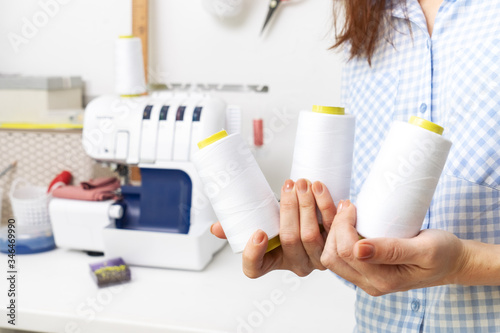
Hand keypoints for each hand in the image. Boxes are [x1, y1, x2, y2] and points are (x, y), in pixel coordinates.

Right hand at [211, 179, 336, 277]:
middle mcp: (296, 264)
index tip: (257, 232)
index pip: (254, 268)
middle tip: (289, 186)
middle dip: (290, 210)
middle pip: (290, 240)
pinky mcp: (335, 245)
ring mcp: (317, 258)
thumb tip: (215, 228)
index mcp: (271, 262)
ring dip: (308, 205)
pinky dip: (327, 206)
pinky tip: (321, 189)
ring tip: (303, 183)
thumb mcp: (260, 223)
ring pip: (311, 234)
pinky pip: (332, 228)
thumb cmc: (282, 223)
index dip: (253, 254)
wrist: (312, 219)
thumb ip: (237, 227)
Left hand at [319, 200, 466, 295]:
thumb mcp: (424, 248)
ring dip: (333, 233)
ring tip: (346, 212)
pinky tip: (347, 223)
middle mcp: (370, 284)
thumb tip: (358, 249)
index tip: (351, 204)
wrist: (452, 262)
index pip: (346, 251)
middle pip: (332, 257)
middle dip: (334, 228)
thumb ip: (392, 250)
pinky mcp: (365, 272)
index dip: (342, 225)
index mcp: (383, 280)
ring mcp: (366, 280)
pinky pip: (340, 257)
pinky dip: (338, 238)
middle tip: (347, 205)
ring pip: (332, 258)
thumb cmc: (443, 253)